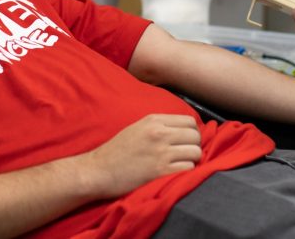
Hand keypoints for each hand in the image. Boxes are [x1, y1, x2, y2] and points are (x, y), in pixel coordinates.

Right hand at [82, 114, 202, 197]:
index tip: (186, 140)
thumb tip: (183, 129)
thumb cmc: (116, 151)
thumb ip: (159, 126)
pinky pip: (188, 168)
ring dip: (192, 159)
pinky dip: (186, 171)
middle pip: (195, 136)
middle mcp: (159, 133)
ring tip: (181, 164)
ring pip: (195, 152)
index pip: (189, 121)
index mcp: (153, 120)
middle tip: (185, 154)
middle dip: (194, 145)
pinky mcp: (161, 171)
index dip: (192, 131)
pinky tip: (176, 172)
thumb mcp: (137, 128)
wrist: (98, 170)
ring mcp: (161, 152)